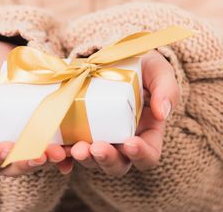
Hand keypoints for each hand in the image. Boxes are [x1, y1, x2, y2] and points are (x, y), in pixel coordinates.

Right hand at [0, 40, 71, 175]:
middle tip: (42, 154)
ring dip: (49, 159)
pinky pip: (53, 143)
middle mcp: (0, 138)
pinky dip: (64, 152)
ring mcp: (23, 133)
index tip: (7, 147)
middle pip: (11, 164)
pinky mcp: (42, 124)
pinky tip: (73, 150)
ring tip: (62, 152)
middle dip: (27, 163)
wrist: (4, 54)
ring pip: (35, 156)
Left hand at [70, 50, 178, 175]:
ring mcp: (99, 136)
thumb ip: (166, 89)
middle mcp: (122, 140)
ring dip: (83, 157)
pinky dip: (62, 154)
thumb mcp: (159, 72)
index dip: (141, 154)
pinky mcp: (79, 129)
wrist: (115, 57)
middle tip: (96, 148)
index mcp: (147, 132)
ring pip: (92, 158)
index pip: (148, 154)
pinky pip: (70, 148)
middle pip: (118, 163)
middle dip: (107, 159)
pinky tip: (55, 150)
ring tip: (75, 148)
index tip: (130, 143)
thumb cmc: (143, 66)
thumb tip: (163, 113)